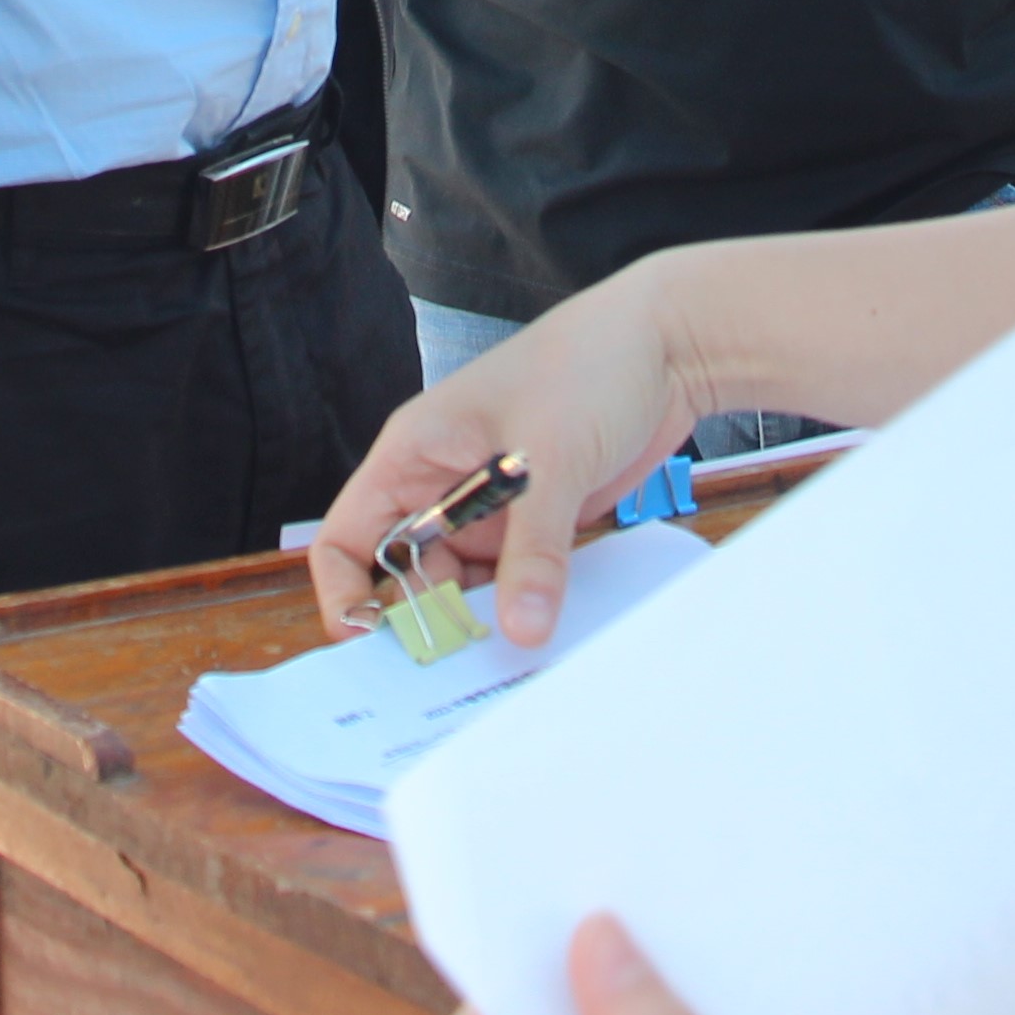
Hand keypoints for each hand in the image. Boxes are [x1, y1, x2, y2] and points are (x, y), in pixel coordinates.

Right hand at [306, 263, 696, 652]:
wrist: (669, 345)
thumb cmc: (587, 365)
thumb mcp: (550, 459)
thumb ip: (534, 550)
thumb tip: (522, 630)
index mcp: (414, 453)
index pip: (347, 537)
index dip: (345, 592)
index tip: (366, 641)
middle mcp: (442, 485)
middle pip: (404, 575)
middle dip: (422, 621)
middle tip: (451, 669)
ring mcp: (489, 505)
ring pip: (461, 585)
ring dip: (476, 621)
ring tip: (496, 665)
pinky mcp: (536, 521)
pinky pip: (514, 580)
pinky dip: (520, 608)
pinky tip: (537, 636)